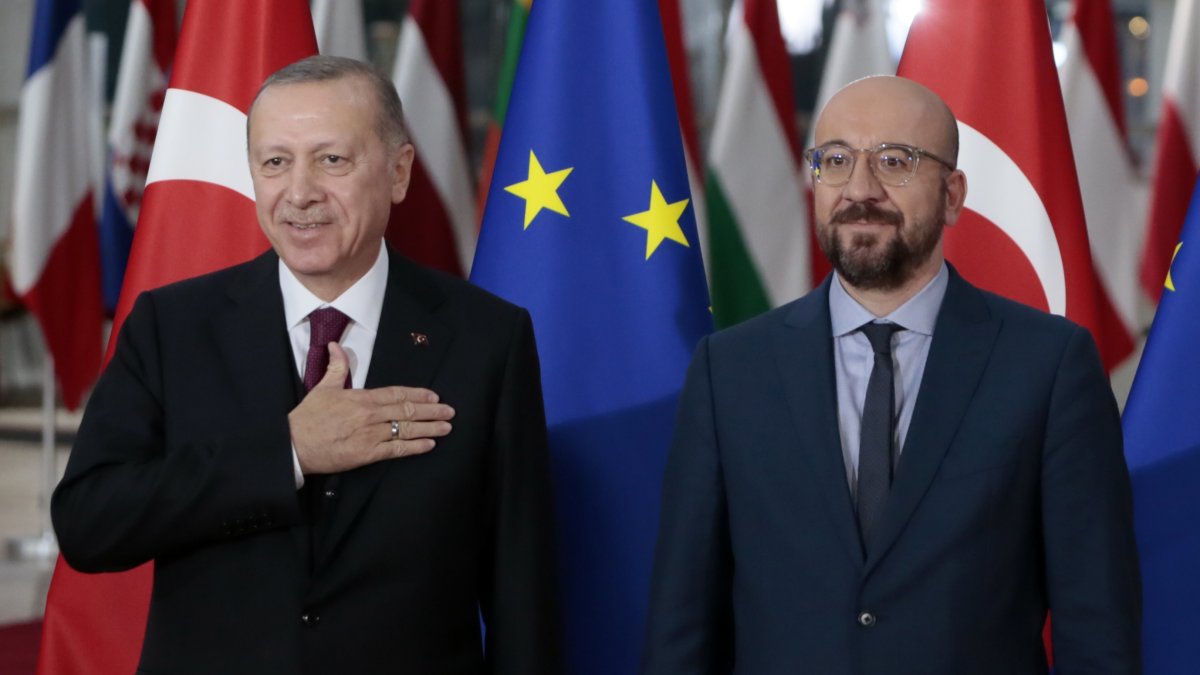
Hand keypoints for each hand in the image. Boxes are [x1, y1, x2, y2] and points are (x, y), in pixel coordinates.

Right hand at [289, 342, 453, 473]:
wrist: (293, 445)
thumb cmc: (308, 418)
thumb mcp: (322, 387)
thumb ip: (336, 367)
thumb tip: (337, 345)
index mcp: (361, 398)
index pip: (396, 394)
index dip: (417, 394)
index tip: (434, 396)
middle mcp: (369, 415)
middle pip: (406, 410)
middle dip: (431, 411)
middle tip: (450, 411)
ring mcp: (369, 435)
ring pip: (405, 429)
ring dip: (429, 428)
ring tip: (446, 427)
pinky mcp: (366, 454)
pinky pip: (395, 450)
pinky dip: (414, 447)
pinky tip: (429, 445)